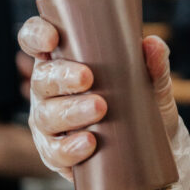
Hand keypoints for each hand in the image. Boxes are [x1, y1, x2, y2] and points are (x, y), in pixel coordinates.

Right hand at [18, 16, 189, 189]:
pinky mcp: (56, 154)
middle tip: (88, 78)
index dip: (36, 35)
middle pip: (41, 80)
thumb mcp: (152, 86)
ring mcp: (48, 123)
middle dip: (61, 78)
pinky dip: (70, 148)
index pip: (35, 41)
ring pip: (46, 116)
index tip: (52, 39)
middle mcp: (47, 90)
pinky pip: (55, 152)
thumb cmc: (142, 108)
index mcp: (61, 61)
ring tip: (99, 109)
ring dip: (70, 112)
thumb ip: (154, 65)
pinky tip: (88, 142)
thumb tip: (153, 45)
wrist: (150, 154)